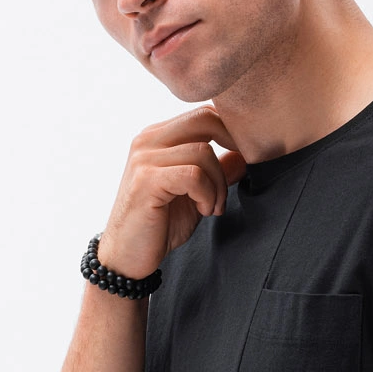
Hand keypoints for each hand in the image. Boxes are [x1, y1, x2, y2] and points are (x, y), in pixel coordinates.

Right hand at [98, 104, 246, 279]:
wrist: (127, 257)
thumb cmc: (159, 225)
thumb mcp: (197, 194)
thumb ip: (218, 171)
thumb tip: (245, 155)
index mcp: (159, 137)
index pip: (204, 114)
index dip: (232, 134)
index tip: (244, 163)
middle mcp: (148, 140)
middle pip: (205, 119)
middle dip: (231, 150)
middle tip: (232, 182)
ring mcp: (144, 158)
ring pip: (203, 152)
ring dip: (218, 184)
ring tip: (212, 207)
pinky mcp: (146, 181)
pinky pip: (193, 175)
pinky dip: (207, 194)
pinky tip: (203, 211)